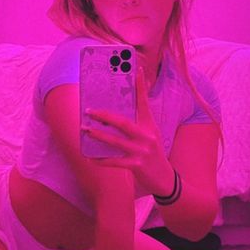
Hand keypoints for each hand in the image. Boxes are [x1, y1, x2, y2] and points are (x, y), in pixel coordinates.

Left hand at [82, 67, 172, 194]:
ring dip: (98, 135)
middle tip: (89, 110)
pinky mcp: (136, 166)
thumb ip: (138, 122)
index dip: (140, 86)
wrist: (164, 179)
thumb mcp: (150, 135)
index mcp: (150, 125)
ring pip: (115, 141)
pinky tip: (90, 158)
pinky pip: (114, 161)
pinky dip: (100, 160)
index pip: (144, 102)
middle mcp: (147, 136)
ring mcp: (141, 151)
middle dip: (104, 116)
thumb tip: (117, 110)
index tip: (136, 69)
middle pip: (123, 122)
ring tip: (85, 129)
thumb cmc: (152, 153)